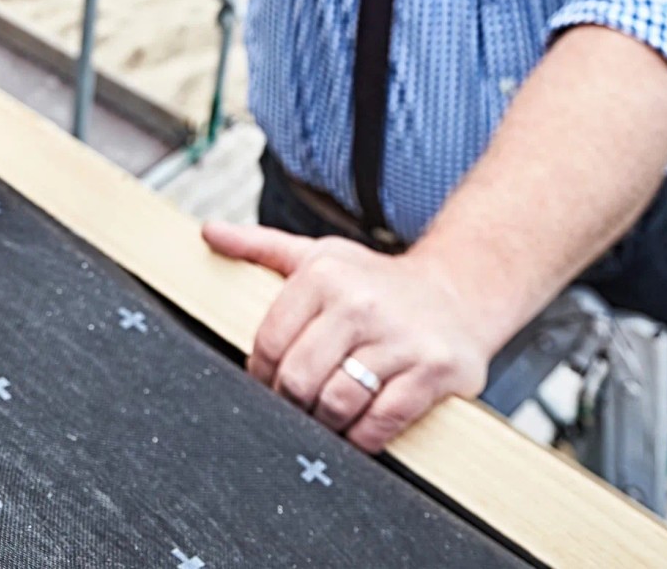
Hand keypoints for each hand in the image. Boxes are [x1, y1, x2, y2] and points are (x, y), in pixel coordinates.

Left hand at [201, 222, 490, 452]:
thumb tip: (208, 231)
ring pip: (339, 402)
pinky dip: (362, 436)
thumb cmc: (375, 279)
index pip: (271, 340)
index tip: (265, 382)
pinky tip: (357, 429)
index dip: (261, 372)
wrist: (458, 290)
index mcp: (324, 275)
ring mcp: (399, 339)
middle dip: (290, 402)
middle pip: (300, 377)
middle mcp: (360, 303)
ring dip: (325, 422)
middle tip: (294, 407)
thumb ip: (259, 246)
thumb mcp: (318, 254)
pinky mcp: (433, 372)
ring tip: (323, 418)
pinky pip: (382, 420)